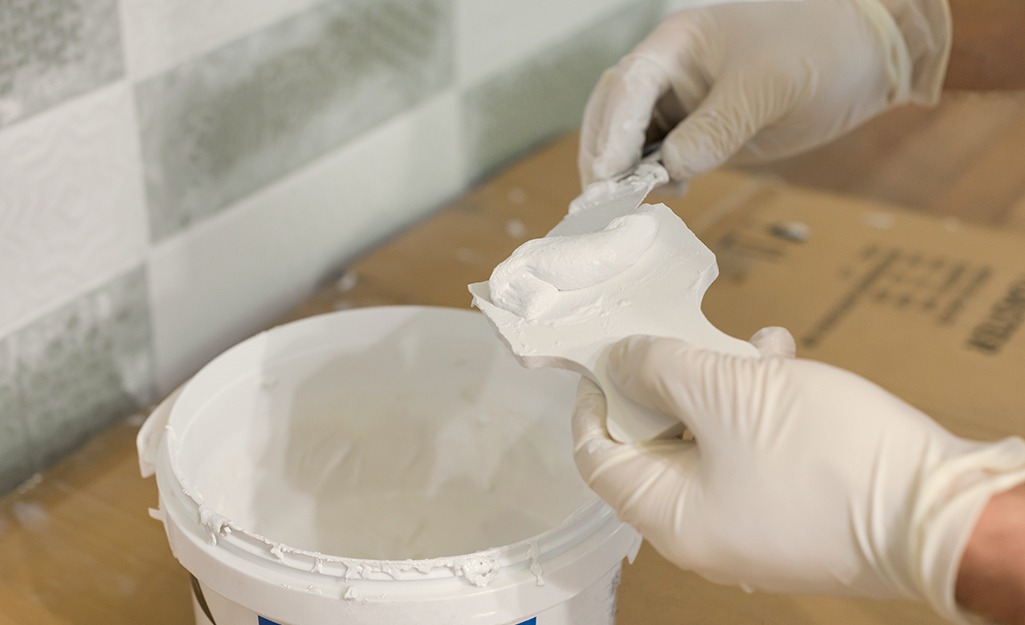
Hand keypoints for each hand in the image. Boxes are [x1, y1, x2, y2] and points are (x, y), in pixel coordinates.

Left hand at [572, 332, 1024, 622]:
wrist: (942, 512)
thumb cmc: (828, 459)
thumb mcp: (728, 392)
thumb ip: (660, 369)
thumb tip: (620, 359)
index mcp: (671, 518)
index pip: (599, 458)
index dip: (595, 400)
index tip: (604, 354)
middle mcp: (704, 530)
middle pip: (656, 443)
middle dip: (670, 380)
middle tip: (682, 335)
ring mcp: (750, 521)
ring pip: (711, 438)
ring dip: (723, 381)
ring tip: (752, 343)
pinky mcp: (791, 505)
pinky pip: (754, 449)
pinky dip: (760, 403)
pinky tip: (783, 360)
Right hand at [578, 0, 950, 185]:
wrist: (865, 57)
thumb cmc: (821, 52)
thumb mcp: (770, 87)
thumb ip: (718, 126)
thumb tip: (670, 167)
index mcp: (677, 44)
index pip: (628, 86)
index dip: (612, 131)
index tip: (607, 176)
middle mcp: (668, 71)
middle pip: (612, 113)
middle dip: (602, 157)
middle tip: (602, 204)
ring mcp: (680, 102)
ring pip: (628, 139)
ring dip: (621, 174)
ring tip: (627, 207)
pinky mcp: (697, 131)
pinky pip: (657, 156)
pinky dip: (650, 179)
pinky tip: (666, 195)